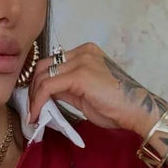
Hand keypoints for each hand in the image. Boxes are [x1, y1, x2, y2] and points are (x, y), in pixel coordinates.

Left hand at [26, 41, 167, 135]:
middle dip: (33, 89)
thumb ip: (66, 89)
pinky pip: (48, 87)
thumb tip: (47, 93)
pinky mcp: (79, 74)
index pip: (52, 63)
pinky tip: (36, 115)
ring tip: (32, 116)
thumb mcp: (85, 95)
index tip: (34, 102)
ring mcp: (81, 61)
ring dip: (34, 97)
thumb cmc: (116, 107)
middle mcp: (82, 52)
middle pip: (44, 66)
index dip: (39, 83)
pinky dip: (38, 102)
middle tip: (30, 109)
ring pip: (43, 76)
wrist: (136, 110)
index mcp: (85, 53)